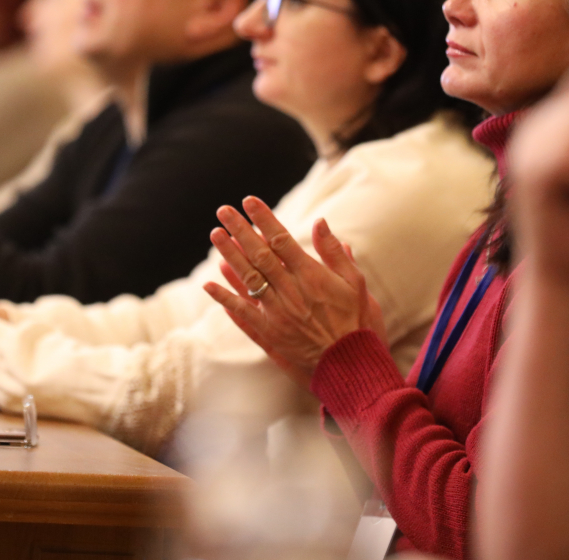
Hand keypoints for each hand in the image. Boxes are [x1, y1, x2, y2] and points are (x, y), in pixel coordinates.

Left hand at [203, 196, 384, 387]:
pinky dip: (225, 298)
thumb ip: (335, 253)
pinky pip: (243, 313)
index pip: (281, 239)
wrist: (352, 368)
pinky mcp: (270, 334)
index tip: (249, 201)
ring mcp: (277, 313)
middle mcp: (290, 292)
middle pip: (259, 254)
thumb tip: (320, 222)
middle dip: (240, 230)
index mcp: (312, 276)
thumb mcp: (356, 284)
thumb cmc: (358, 324)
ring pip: (248, 279)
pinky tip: (209, 284)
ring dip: (230, 255)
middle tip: (223, 210)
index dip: (264, 218)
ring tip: (216, 235)